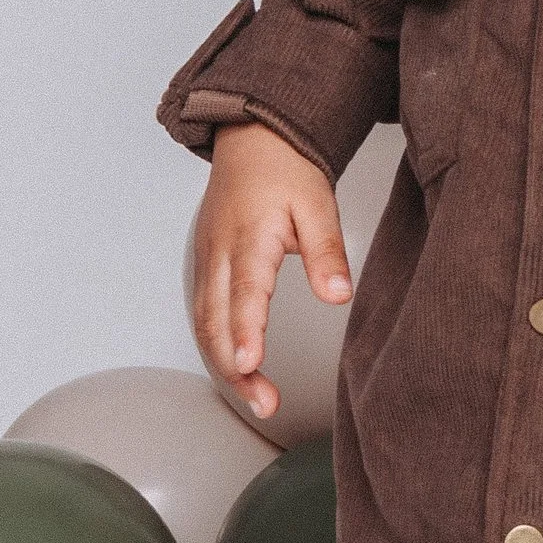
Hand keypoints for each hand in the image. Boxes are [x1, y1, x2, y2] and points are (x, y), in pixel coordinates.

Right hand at [192, 123, 351, 423]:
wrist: (254, 138)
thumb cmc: (285, 170)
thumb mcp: (318, 204)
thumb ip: (326, 252)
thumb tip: (338, 296)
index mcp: (248, 236)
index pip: (244, 292)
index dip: (245, 332)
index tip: (250, 365)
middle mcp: (219, 252)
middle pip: (215, 321)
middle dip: (236, 368)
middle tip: (265, 403)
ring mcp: (207, 260)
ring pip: (205, 324)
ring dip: (226, 365)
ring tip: (259, 397)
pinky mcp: (206, 266)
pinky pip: (203, 314)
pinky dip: (216, 347)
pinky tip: (238, 370)